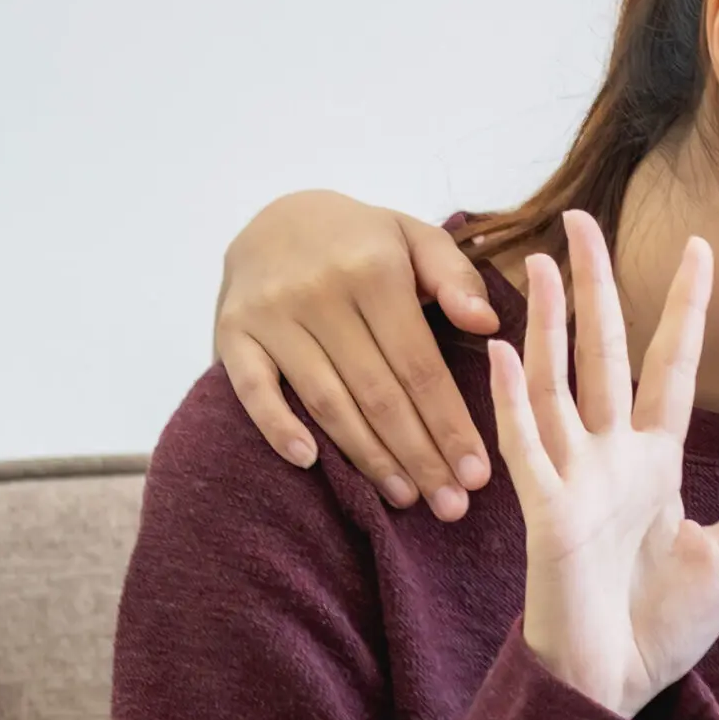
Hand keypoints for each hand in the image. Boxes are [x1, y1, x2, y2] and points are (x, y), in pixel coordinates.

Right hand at [216, 192, 499, 517]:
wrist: (277, 214)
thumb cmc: (363, 241)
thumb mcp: (416, 239)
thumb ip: (456, 278)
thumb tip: (487, 324)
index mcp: (373, 271)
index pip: (420, 366)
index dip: (450, 425)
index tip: (477, 474)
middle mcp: (319, 293)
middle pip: (379, 394)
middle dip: (419, 457)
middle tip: (450, 505)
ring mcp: (270, 314)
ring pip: (327, 402)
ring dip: (368, 457)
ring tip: (405, 498)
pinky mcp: (231, 331)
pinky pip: (252, 388)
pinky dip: (277, 426)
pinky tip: (308, 462)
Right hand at [489, 210, 718, 715]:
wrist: (619, 685)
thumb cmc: (664, 626)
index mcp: (653, 463)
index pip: (669, 368)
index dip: (683, 310)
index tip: (701, 248)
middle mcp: (608, 459)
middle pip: (600, 355)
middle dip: (594, 289)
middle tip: (580, 218)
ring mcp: (572, 481)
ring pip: (554, 385)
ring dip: (548, 325)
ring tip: (544, 264)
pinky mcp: (545, 514)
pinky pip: (525, 447)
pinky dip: (512, 402)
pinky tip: (502, 353)